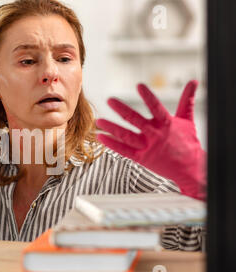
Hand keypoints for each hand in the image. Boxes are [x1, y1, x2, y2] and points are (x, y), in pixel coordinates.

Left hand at [96, 80, 205, 199]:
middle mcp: (155, 134)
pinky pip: (124, 151)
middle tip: (110, 100)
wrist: (190, 168)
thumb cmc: (188, 143)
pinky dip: (112, 144)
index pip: (156, 107)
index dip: (148, 96)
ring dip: (112, 128)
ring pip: (126, 136)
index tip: (139, 86)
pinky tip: (101, 137)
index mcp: (166, 123)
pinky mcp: (142, 158)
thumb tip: (193, 82)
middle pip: (136, 120)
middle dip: (122, 110)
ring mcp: (147, 147)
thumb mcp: (188, 120)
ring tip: (99, 121)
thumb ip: (187, 100)